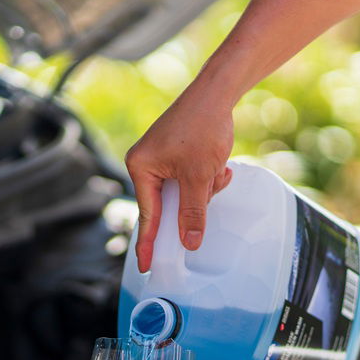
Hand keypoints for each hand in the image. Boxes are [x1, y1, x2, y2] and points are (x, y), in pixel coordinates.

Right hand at [125, 85, 234, 272]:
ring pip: (184, 194)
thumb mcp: (200, 176)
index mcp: (141, 168)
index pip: (147, 216)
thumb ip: (193, 213)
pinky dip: (206, 178)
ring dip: (205, 188)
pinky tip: (219, 164)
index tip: (147, 267)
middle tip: (211, 182)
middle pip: (169, 205)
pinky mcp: (174, 155)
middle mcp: (145, 164)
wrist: (217, 92)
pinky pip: (189, 181)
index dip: (149, 244)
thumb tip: (189, 243)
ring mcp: (160, 159)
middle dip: (195, 200)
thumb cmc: (203, 126)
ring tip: (217, 168)